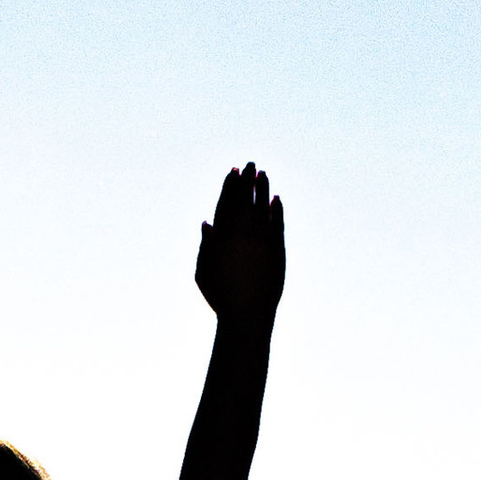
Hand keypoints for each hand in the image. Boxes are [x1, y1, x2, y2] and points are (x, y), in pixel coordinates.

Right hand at [195, 162, 284, 327]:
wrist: (247, 314)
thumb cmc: (221, 297)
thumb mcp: (203, 272)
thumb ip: (205, 246)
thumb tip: (208, 223)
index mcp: (223, 237)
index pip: (227, 202)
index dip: (230, 185)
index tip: (233, 172)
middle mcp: (243, 234)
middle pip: (245, 199)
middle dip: (247, 180)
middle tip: (249, 165)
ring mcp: (262, 239)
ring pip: (263, 206)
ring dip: (262, 188)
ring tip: (262, 175)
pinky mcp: (277, 247)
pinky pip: (277, 221)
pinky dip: (276, 209)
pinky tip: (275, 199)